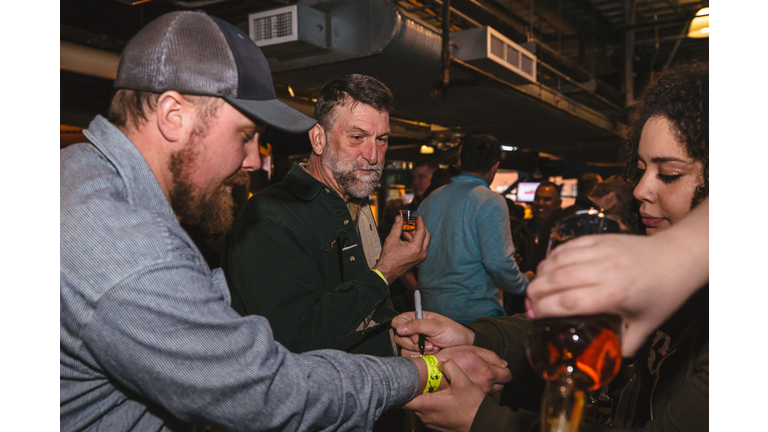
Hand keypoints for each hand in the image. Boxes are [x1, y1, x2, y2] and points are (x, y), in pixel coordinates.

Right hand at [374, 216, 429, 281]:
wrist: (387, 272)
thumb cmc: (389, 259)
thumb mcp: (392, 239)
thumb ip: (397, 227)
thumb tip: (399, 218)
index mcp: (416, 248)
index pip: (422, 231)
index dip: (420, 222)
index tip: (418, 218)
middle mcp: (421, 254)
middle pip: (426, 236)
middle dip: (419, 228)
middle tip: (412, 224)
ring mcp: (420, 258)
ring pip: (424, 242)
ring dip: (417, 235)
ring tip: (405, 232)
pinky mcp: (418, 260)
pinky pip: (421, 248)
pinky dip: (416, 242)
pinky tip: (406, 239)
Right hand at [392, 311, 474, 354]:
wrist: (463, 346)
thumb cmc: (452, 332)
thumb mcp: (436, 326)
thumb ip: (417, 325)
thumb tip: (399, 328)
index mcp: (415, 318)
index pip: (397, 322)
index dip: (403, 329)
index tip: (416, 335)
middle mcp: (412, 330)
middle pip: (398, 337)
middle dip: (414, 343)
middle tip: (429, 343)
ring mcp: (414, 342)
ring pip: (403, 349)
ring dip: (419, 351)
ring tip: (433, 347)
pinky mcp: (417, 353)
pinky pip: (410, 357)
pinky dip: (421, 357)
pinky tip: (431, 354)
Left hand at [404, 361, 484, 431]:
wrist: (484, 423)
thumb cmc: (473, 405)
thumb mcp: (464, 382)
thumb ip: (450, 367)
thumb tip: (441, 362)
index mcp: (428, 405)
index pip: (403, 399)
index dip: (400, 388)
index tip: (402, 379)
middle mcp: (426, 417)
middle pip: (412, 402)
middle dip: (415, 390)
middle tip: (421, 380)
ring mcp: (431, 423)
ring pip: (420, 408)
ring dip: (424, 399)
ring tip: (433, 389)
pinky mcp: (437, 427)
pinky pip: (428, 414)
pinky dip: (431, 407)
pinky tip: (442, 399)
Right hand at [433, 345, 510, 393]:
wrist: (432, 374)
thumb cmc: (451, 358)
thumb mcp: (472, 350)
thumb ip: (491, 356)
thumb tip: (504, 364)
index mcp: (488, 373)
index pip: (507, 376)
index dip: (505, 370)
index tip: (499, 368)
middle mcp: (485, 386)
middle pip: (501, 385)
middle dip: (498, 378)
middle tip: (488, 371)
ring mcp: (477, 394)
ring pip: (492, 390)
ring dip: (488, 384)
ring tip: (478, 375)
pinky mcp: (470, 398)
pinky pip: (481, 394)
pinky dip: (479, 388)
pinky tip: (470, 381)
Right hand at [527, 201, 707, 356]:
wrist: (677, 257)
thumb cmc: (664, 291)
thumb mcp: (646, 327)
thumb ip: (623, 345)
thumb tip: (604, 358)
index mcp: (615, 293)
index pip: (567, 302)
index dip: (545, 310)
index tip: (535, 317)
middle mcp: (604, 269)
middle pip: (555, 280)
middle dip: (534, 293)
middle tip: (529, 305)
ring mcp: (600, 250)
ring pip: (557, 261)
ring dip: (540, 275)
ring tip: (535, 288)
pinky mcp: (599, 238)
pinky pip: (566, 247)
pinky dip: (551, 258)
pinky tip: (547, 268)